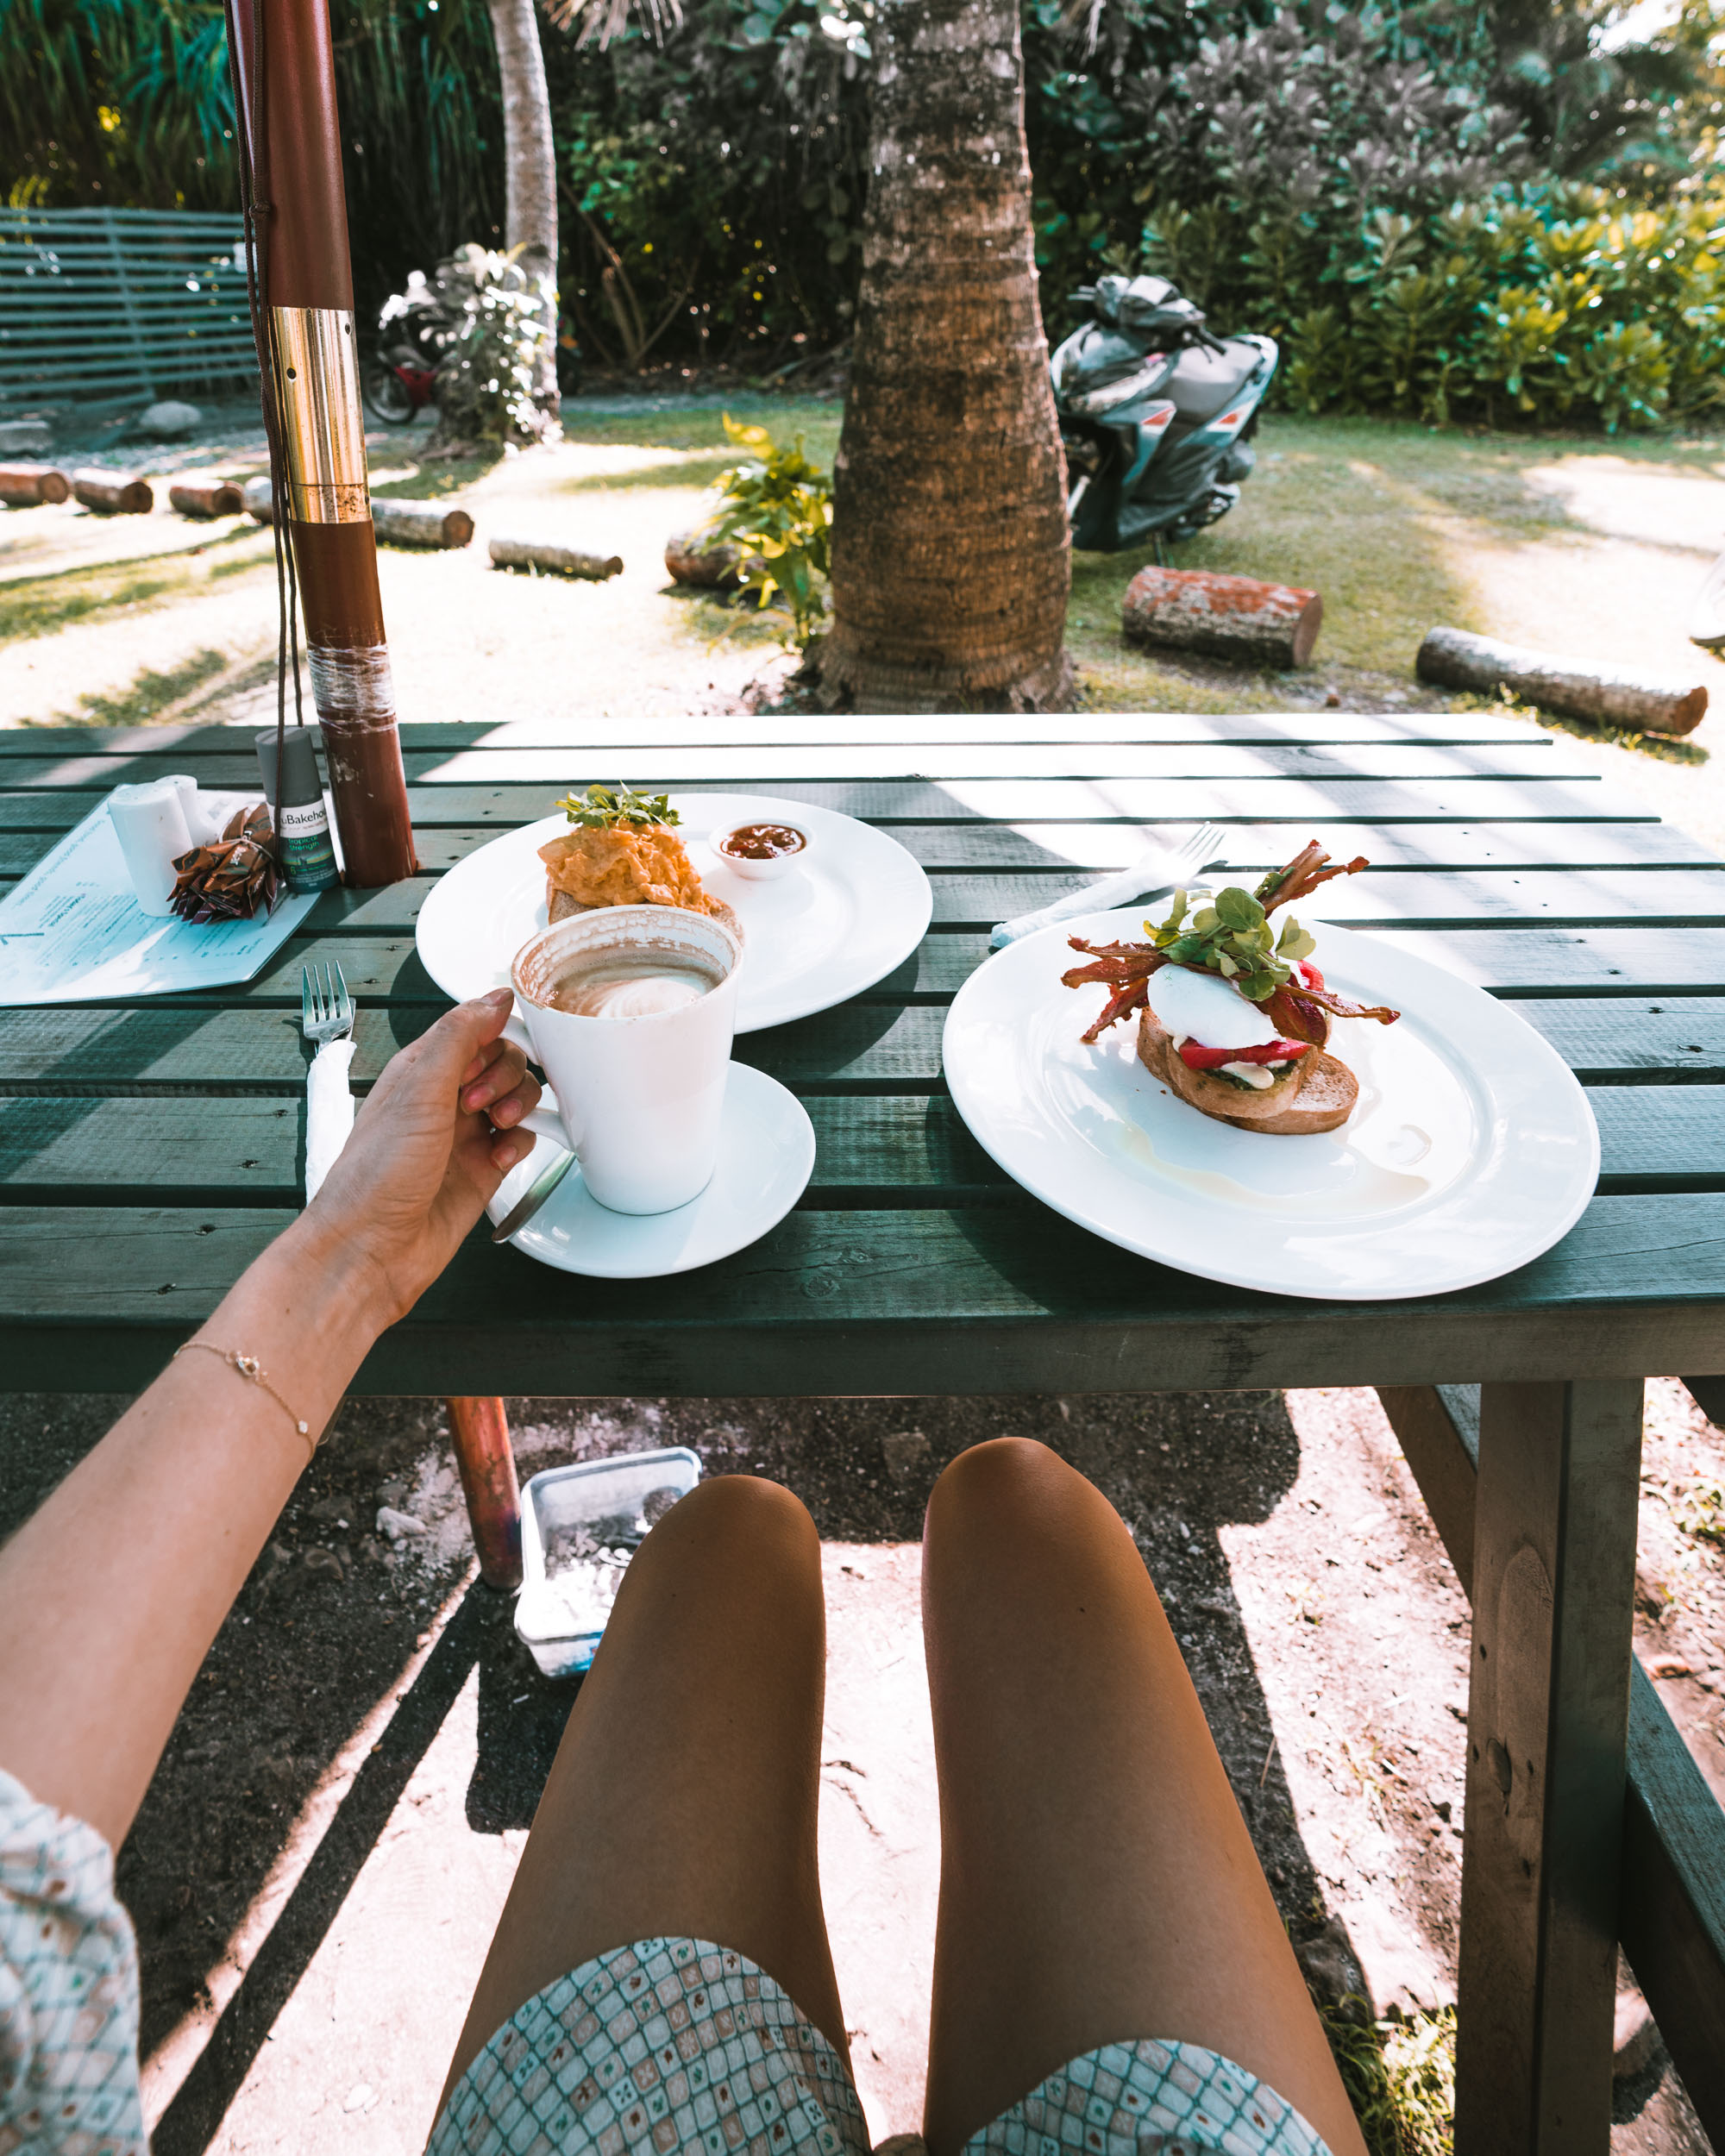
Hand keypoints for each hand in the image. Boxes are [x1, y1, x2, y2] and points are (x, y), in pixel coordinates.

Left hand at [298, 988, 540, 1324]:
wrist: (372, 1249)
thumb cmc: (374, 1176)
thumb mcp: (418, 1090)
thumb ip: (459, 1037)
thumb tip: (495, 998)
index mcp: (421, 1070)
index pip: (475, 1028)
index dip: (492, 1038)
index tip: (490, 1056)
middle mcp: (444, 1098)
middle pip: (504, 1060)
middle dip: (504, 1076)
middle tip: (479, 1103)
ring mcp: (465, 1135)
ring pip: (517, 1098)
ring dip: (517, 1106)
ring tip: (494, 1128)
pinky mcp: (482, 1170)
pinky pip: (520, 1141)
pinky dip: (520, 1145)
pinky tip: (499, 1158)